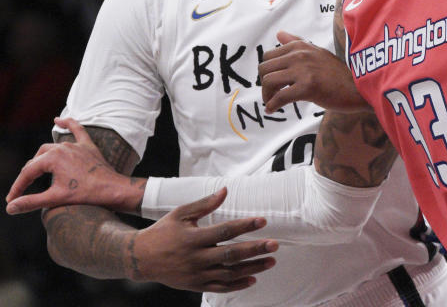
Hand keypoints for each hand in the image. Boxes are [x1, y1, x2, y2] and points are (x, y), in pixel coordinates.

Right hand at [6, 118, 142, 214]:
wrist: (112, 189)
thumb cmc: (85, 195)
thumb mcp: (55, 199)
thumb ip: (31, 202)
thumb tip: (10, 208)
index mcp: (53, 158)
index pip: (28, 172)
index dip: (18, 187)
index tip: (12, 200)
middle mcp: (63, 147)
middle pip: (38, 159)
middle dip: (29, 174)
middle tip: (24, 189)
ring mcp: (76, 145)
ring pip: (52, 147)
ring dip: (42, 158)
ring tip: (35, 170)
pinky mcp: (88, 146)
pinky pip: (78, 130)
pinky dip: (68, 124)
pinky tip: (58, 120)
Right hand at [129, 188, 277, 292]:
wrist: (140, 258)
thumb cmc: (163, 231)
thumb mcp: (180, 213)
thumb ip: (204, 204)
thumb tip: (225, 190)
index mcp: (193, 238)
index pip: (224, 231)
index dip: (245, 226)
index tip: (262, 221)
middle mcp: (196, 257)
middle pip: (231, 254)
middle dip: (255, 250)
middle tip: (275, 245)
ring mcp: (196, 274)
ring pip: (229, 273)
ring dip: (252, 268)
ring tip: (271, 261)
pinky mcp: (195, 285)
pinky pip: (220, 287)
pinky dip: (237, 285)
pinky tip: (253, 279)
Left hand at [259, 31, 368, 113]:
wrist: (358, 89)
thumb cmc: (338, 74)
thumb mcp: (318, 52)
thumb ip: (296, 42)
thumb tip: (279, 33)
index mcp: (301, 46)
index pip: (268, 56)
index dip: (267, 72)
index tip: (273, 83)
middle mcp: (300, 55)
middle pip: (264, 68)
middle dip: (264, 84)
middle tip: (272, 94)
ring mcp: (304, 70)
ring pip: (269, 81)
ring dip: (267, 95)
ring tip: (272, 102)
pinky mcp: (308, 87)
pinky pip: (280, 97)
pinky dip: (272, 105)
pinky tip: (272, 110)